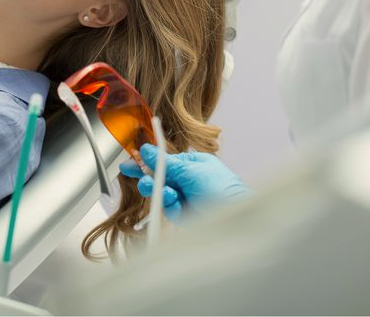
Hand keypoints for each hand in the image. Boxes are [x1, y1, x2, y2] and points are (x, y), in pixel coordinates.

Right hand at [120, 144, 250, 222]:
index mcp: (193, 164)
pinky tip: (174, 203)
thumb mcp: (192, 171)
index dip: (148, 160)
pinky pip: (168, 208)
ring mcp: (187, 198)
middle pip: (160, 176)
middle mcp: (189, 180)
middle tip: (138, 177)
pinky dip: (168, 205)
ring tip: (159, 190)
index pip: (165, 160)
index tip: (130, 160)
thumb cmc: (223, 190)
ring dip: (158, 190)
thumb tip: (147, 149)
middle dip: (149, 177)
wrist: (239, 220)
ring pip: (161, 192)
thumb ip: (166, 162)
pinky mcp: (185, 215)